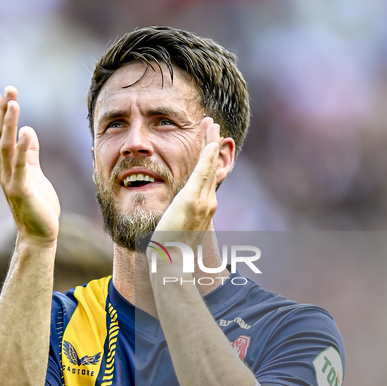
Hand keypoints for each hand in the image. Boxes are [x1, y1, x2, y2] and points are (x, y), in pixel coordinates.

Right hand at [0, 86, 59, 244]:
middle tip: (4, 90)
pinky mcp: (21, 191)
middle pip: (1, 135)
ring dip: (9, 124)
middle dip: (2, 112)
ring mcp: (11, 180)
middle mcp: (4, 170)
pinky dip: (23, 148)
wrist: (38, 235)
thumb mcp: (34, 173)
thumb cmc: (37, 205)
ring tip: (14, 103)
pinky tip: (26, 132)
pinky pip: (21, 166)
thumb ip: (30, 153)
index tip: (0, 91)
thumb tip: (28, 130)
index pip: (1, 134)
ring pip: (7, 147)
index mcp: (7, 165)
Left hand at [153, 117, 220, 238]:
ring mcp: (203, 202)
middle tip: (214, 124)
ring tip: (212, 124)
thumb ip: (181, 218)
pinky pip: (202, 174)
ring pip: (209, 165)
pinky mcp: (192, 200)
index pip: (209, 177)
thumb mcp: (179, 229)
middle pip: (213, 167)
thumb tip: (176, 216)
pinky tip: (210, 142)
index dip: (211, 158)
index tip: (212, 143)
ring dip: (211, 142)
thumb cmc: (172, 250)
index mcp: (205, 208)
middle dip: (213, 144)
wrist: (172, 261)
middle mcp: (209, 203)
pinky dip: (207, 157)